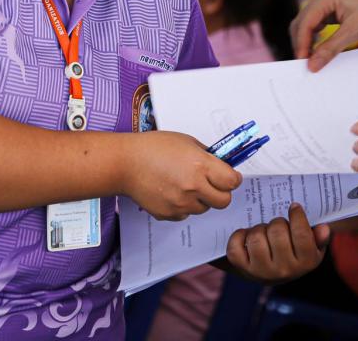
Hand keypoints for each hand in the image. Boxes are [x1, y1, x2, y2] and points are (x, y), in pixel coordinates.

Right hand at [122, 131, 241, 219]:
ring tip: (184, 184)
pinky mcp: (169, 214)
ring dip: (200, 199)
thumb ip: (206, 156)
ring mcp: (180, 203)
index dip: (232, 179)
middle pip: (224, 201)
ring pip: (204, 209)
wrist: (125, 163)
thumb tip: (222, 165)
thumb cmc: (154, 147)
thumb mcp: (186, 142)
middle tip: (212, 184)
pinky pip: (186, 214)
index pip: (232, 182)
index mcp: (200, 165)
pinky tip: (171, 191)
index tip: (229, 176)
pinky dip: (183, 206)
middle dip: (221, 192)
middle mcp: (193, 187)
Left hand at [225, 203, 329, 284]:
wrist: (271, 272)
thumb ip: (320, 237)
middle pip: (277, 231)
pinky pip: (235, 247)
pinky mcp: (243, 269)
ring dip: (258, 229)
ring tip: (263, 232)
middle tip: (276, 225)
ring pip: (256, 237)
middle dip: (276, 222)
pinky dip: (238, 236)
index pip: (302, 234)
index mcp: (306, 262)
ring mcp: (262, 272)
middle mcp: (284, 270)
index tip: (294, 207)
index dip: (297, 215)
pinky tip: (246, 236)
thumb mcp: (312, 247)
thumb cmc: (293, 252)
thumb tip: (324, 228)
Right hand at [290, 0, 357, 70]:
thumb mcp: (354, 31)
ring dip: (307, 40)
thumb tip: (312, 64)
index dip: (301, 43)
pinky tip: (318, 49)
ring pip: (307, 23)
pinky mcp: (332, 7)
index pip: (305, 22)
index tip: (302, 62)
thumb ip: (331, 48)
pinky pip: (317, 23)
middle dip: (301, 42)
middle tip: (304, 63)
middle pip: (302, 22)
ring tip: (310, 59)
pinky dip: (315, 36)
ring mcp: (326, 1)